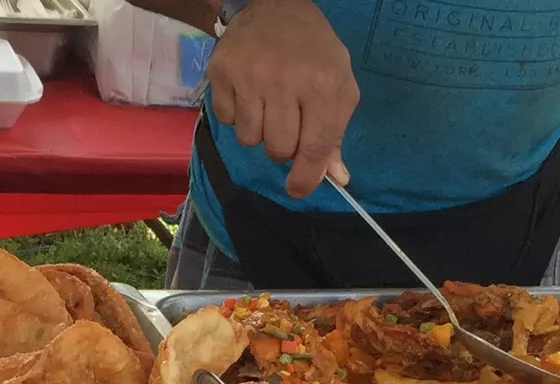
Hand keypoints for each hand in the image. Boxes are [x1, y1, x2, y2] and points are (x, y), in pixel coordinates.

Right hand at [206, 0, 358, 197]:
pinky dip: (236, 115)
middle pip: (277, 149)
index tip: (298, 189)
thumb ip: (335, 133)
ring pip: (248, 139)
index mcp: (322, 84)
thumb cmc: (313, 51)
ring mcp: (248, 78)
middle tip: (287, 125)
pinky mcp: (221, 74)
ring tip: (267, 106)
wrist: (274, 5)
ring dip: (258, 132)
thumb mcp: (338, 84)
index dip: (306, 176)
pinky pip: (225, 120)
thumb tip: (335, 177)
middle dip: (282, 148)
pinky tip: (247, 93)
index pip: (313, 146)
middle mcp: (284, 83)